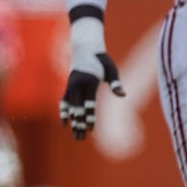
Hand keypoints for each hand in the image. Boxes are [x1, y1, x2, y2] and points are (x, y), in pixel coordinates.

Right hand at [59, 16, 122, 140]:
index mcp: (89, 82)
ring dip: (72, 122)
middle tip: (80, 138)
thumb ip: (116, 83)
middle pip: (78, 109)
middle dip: (79, 124)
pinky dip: (64, 111)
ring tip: (75, 135)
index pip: (89, 104)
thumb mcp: (111, 70)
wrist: (85, 48)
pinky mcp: (68, 86)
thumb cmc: (102, 60)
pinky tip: (65, 122)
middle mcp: (78, 85)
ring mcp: (71, 86)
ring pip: (71, 107)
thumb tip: (122, 95)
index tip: (91, 129)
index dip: (90, 117)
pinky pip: (64, 101)